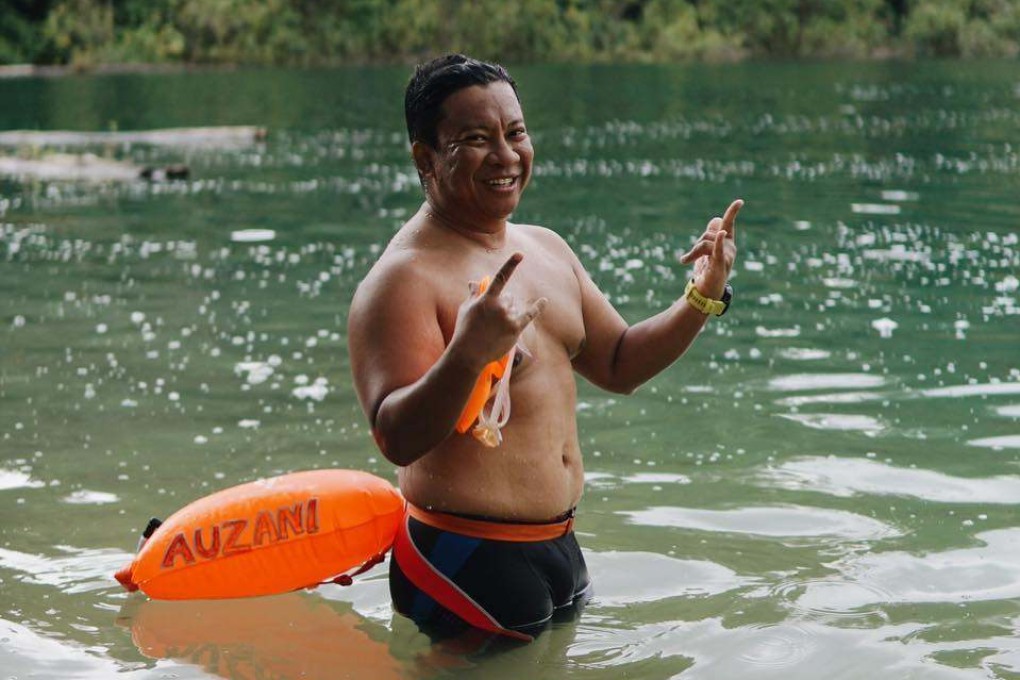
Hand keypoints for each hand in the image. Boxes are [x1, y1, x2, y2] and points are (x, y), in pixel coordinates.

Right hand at [449, 253, 547, 369]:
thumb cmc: (464, 331)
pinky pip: (529, 315)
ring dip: (508, 315)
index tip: (520, 254)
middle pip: (509, 298)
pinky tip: (544, 301)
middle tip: (491, 321)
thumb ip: (473, 294)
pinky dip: (537, 308)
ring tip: (495, 330)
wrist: (468, 354)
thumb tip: (473, 282)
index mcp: (486, 299)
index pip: (500, 278)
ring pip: (515, 308)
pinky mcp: (515, 329)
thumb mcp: (465, 310)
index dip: (511, 265)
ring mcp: (508, 318)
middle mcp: (500, 306)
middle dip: (502, 305)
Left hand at [678, 199, 741, 299]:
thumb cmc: (708, 272)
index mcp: (727, 243)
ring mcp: (727, 257)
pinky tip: (721, 234)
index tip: (739, 201)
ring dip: (692, 253)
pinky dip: (718, 242)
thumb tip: (715, 220)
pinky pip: (718, 251)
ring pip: (705, 243)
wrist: (706, 293)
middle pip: (709, 234)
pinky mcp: (720, 265)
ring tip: (685, 261)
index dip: (732, 212)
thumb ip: (710, 235)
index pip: (728, 224)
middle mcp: (730, 248)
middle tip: (687, 257)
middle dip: (696, 243)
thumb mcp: (708, 251)